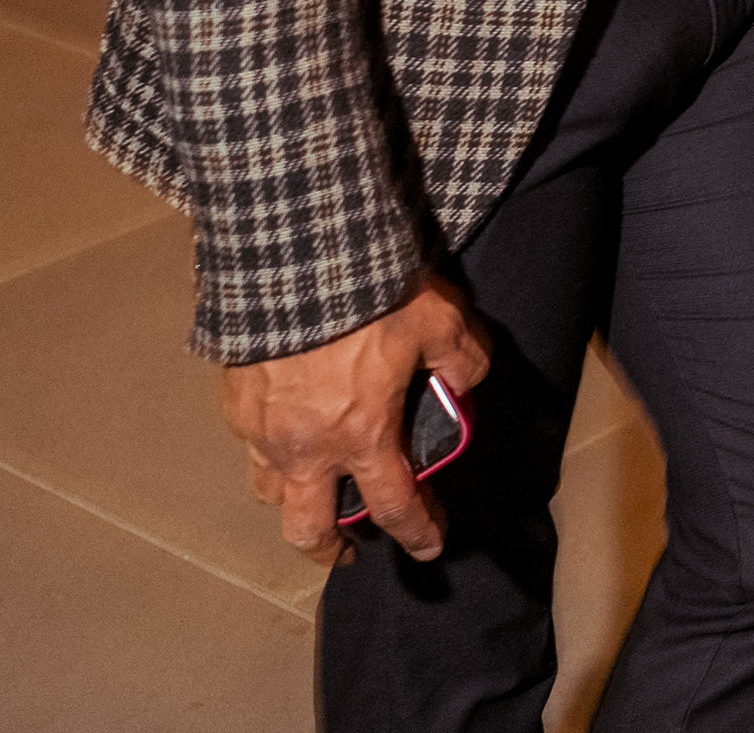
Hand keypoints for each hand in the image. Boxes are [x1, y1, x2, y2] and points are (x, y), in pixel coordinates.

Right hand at [215, 278, 488, 563]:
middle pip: (307, 529)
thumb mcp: (441, 322)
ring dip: (295, 499)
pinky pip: (251, 444)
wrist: (293, 261)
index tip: (429, 547)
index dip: (416, 532)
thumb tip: (463, 382)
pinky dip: (271, 449)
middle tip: (347, 548)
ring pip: (270, 490)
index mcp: (362, 437)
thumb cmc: (371, 296)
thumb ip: (463, 361)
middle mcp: (306, 449)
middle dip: (329, 549)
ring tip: (314, 488)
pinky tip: (288, 429)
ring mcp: (261, 431)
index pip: (395, 505)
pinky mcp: (233, 403)